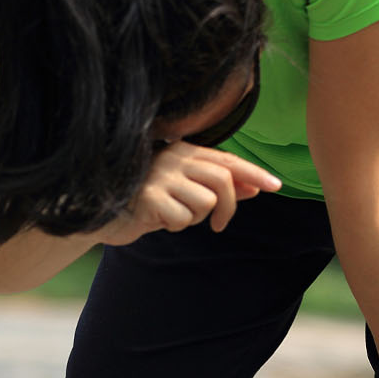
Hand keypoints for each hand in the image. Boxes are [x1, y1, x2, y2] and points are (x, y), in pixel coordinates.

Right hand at [95, 143, 281, 245]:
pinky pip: (183, 217)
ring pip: (206, 201)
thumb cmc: (148, 201)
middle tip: (219, 226)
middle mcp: (174, 157)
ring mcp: (160, 176)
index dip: (254, 173)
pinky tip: (159, 221)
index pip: (227, 161)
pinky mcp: (149, 197)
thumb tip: (255, 188)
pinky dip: (177, 225)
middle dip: (229, 207)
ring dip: (196, 218)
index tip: (276, 186)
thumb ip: (218, 186)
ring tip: (175, 216)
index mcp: (184, 151)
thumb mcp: (186, 192)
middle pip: (223, 180)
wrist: (102, 212)